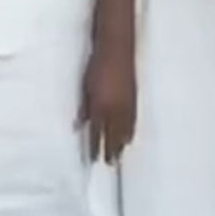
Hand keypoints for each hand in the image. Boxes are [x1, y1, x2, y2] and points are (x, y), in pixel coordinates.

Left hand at [78, 39, 135, 163]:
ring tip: (119, 157)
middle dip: (110, 150)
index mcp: (101, 106)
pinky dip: (131, 132)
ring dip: (122, 144)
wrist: (117, 51)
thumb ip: (84, 108)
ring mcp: (127, 106)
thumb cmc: (96, 67)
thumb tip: (79, 125)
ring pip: (125, 131)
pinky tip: (129, 138)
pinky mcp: (135, 100)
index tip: (92, 158)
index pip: (97, 132)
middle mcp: (115, 110)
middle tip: (109, 164)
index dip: (95, 146)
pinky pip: (133, 122)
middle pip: (113, 135)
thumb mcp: (85, 87)